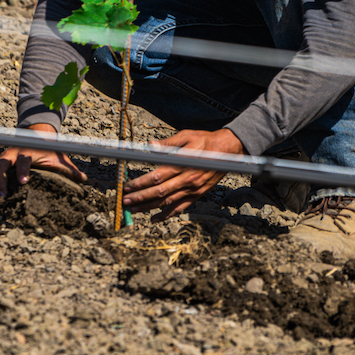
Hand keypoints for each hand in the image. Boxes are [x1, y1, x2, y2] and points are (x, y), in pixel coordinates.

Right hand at [0, 123, 87, 197]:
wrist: (36, 135)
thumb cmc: (48, 150)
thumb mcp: (59, 158)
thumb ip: (70, 170)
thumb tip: (84, 179)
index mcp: (28, 153)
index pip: (24, 162)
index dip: (23, 171)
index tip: (24, 183)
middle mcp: (12, 154)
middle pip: (3, 165)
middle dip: (0, 180)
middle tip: (1, 195)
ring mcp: (2, 158)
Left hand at [122, 129, 243, 220]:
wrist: (229, 151)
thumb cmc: (206, 141)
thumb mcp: (187, 135)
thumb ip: (168, 143)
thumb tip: (150, 145)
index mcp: (183, 164)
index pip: (157, 177)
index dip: (141, 183)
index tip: (128, 186)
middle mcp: (188, 180)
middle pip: (160, 193)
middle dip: (140, 198)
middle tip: (125, 201)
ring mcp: (193, 190)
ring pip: (167, 203)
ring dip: (149, 207)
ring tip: (133, 210)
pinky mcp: (197, 195)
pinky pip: (180, 208)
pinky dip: (167, 215)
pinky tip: (154, 218)